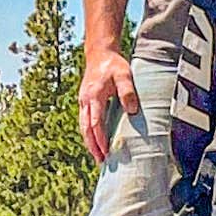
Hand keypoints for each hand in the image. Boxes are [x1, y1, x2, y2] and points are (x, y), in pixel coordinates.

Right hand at [78, 43, 138, 162]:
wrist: (99, 53)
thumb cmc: (113, 64)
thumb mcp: (124, 74)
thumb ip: (128, 92)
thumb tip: (132, 111)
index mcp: (94, 95)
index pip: (96, 122)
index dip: (100, 138)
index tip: (106, 151)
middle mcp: (85, 100)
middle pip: (86, 129)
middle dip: (93, 146)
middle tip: (101, 161)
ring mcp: (83, 101)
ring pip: (83, 126)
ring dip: (89, 142)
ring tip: (98, 157)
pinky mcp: (85, 101)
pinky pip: (84, 121)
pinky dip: (89, 134)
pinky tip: (95, 141)